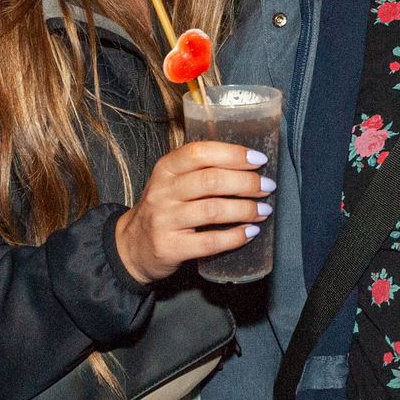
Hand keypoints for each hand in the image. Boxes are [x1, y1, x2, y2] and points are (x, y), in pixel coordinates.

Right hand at [114, 141, 272, 284]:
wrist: (132, 247)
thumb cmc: (164, 209)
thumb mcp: (172, 182)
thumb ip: (201, 170)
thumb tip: (249, 165)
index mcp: (165, 168)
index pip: (200, 153)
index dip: (233, 154)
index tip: (259, 160)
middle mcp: (163, 191)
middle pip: (211, 181)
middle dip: (246, 183)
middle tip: (267, 187)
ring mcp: (164, 220)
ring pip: (213, 210)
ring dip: (245, 209)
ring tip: (264, 210)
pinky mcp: (169, 247)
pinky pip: (209, 242)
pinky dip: (235, 237)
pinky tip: (250, 232)